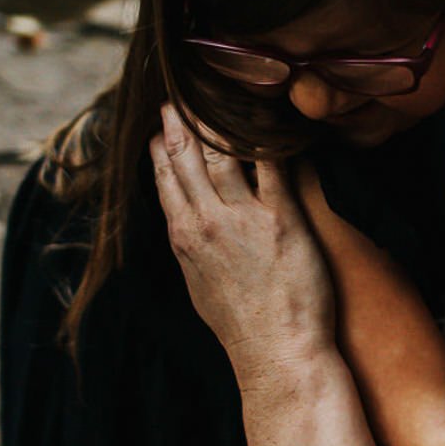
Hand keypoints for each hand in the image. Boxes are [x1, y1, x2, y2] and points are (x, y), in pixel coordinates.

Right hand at [150, 103, 334, 383]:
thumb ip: (191, 247)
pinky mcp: (282, 219)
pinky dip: (268, 137)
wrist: (278, 354)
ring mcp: (243, 218)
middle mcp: (206, 222)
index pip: (164, 175)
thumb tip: (187, 225)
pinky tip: (270, 116)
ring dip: (221, 117)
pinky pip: (273, 165)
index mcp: (182, 237)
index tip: (163, 120)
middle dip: (183, 118)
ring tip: (222, 91)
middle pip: (188, 153)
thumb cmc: (243, 328)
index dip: (163, 143)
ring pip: (224, 151)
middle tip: (182, 91)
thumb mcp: (199, 285)